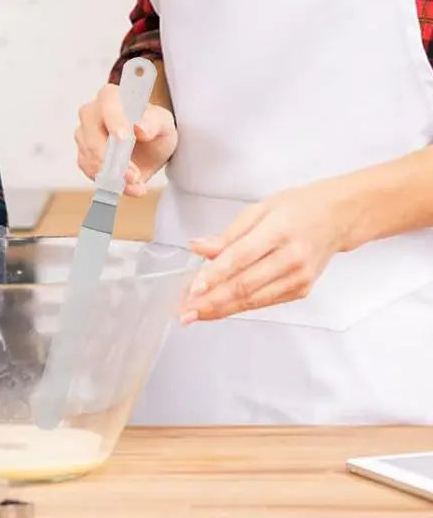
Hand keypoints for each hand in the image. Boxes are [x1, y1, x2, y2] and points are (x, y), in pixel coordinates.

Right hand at [76, 83, 176, 196]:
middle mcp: (92, 113)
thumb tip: (140, 128)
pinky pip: (89, 170)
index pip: (108, 104)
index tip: (124, 139)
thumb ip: (155, 122)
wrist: (150, 149)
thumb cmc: (154, 129)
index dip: (114, 121)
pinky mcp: (83, 155)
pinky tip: (128, 186)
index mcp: (112, 96)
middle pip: (91, 134)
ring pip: (89, 155)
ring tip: (137, 183)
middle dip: (112, 158)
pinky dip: (108, 182)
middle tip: (133, 175)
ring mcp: (84, 135)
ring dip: (112, 175)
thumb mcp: (164, 124)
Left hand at [179, 177, 358, 322]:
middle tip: (185, 311)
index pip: (241, 257)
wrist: (336, 218)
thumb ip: (228, 234)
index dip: (215, 275)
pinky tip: (218, 308)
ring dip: (221, 309)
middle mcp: (291, 258)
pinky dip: (239, 307)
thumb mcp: (259, 209)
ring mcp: (299, 278)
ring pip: (253, 300)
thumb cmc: (296, 208)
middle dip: (212, 301)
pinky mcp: (301, 291)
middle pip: (245, 285)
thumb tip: (198, 247)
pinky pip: (264, 302)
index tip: (192, 288)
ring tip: (194, 314)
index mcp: (278, 231)